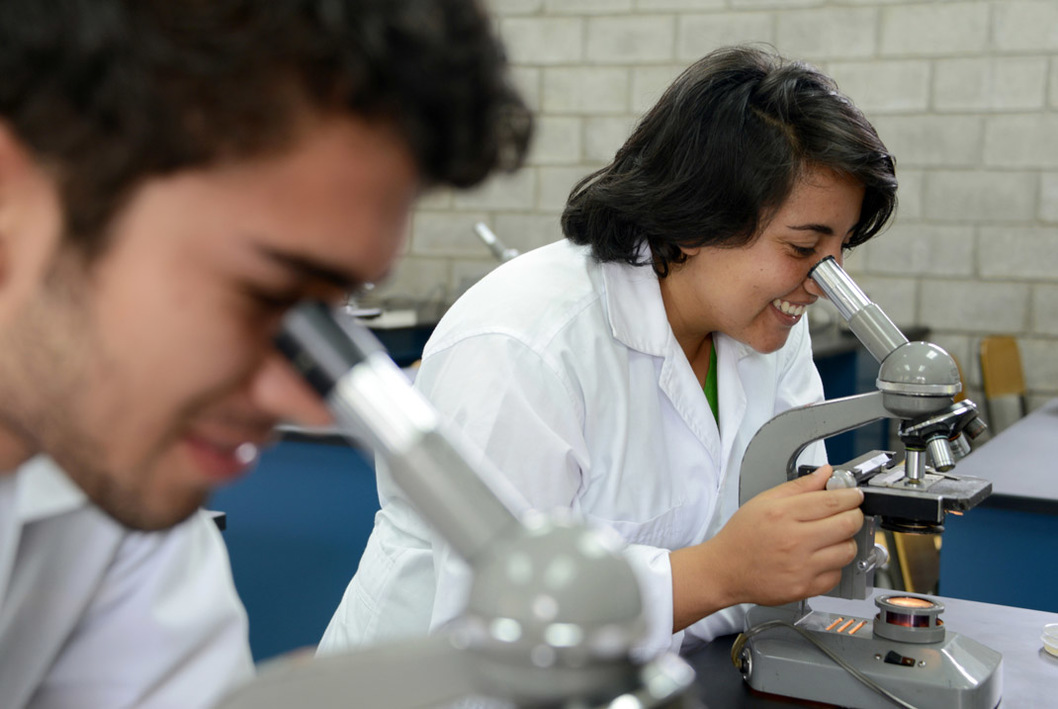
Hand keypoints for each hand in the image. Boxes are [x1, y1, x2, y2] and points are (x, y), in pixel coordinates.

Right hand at [671, 465, 863, 630]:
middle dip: (854, 515)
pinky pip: (837, 575)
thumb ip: (799, 487)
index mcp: (783, 514)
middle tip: (849, 514)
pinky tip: (821, 558)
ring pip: (848, 551)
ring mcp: (801, 567)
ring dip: (846, 541)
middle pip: (847, 524)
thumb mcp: (764, 501)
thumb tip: (825, 473)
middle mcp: (794, 540)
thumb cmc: (741, 537)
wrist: (724, 570)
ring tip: (833, 537)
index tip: (854, 495)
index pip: (833, 501)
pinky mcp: (804, 588)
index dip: (851, 496)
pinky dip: (834, 566)